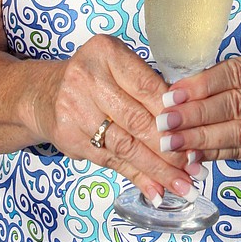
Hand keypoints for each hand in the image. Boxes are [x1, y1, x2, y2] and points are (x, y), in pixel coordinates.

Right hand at [31, 34, 205, 202]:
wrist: (44, 93)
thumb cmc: (94, 78)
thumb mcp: (118, 67)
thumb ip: (148, 88)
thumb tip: (188, 124)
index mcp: (105, 52)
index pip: (148, 87)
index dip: (173, 114)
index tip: (196, 135)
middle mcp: (86, 78)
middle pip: (137, 119)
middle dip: (170, 148)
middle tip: (194, 167)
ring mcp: (74, 109)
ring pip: (125, 145)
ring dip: (156, 169)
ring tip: (182, 185)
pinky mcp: (69, 137)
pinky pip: (110, 161)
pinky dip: (136, 177)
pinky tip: (155, 189)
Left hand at [152, 49, 240, 166]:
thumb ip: (230, 75)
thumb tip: (180, 89)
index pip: (238, 73)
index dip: (204, 84)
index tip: (173, 94)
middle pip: (239, 104)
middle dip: (197, 114)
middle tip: (166, 121)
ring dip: (202, 139)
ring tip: (172, 142)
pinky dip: (214, 154)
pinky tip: (191, 155)